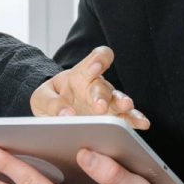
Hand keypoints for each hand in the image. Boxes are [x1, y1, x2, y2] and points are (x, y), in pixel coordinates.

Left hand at [30, 45, 149, 129]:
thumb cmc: (50, 101)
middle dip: (101, 96)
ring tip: (127, 108)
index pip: (95, 59)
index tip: (95, 67)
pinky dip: (134, 120)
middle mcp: (96, 87)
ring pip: (117, 101)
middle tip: (99, 107)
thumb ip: (51, 103)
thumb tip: (66, 115)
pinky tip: (142, 123)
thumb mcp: (42, 98)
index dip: (98, 60)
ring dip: (122, 105)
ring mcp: (107, 103)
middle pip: (103, 87)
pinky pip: (125, 118)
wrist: (53, 114)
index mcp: (80, 75)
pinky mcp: (111, 119)